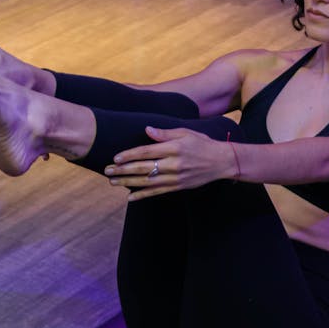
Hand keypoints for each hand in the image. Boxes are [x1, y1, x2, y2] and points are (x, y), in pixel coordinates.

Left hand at [105, 126, 236, 198]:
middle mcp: (174, 164)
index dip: (130, 155)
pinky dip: (143, 195)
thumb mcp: (185, 133)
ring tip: (113, 182)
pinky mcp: (178, 187)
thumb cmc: (202, 143)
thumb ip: (165, 133)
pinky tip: (130, 197)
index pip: (147, 152)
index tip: (116, 157)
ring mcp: (176, 178)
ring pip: (147, 182)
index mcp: (174, 148)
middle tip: (107, 170)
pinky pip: (157, 192)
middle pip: (144, 168)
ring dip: (128, 183)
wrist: (221, 162)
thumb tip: (147, 130)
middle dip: (123, 170)